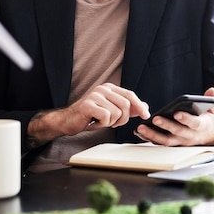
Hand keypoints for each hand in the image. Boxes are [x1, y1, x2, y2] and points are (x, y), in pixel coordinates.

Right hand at [27, 83, 149, 146]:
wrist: (68, 121)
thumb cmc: (90, 117)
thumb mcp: (111, 111)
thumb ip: (127, 108)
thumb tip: (144, 107)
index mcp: (109, 88)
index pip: (130, 95)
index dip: (139, 106)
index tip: (146, 115)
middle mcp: (103, 89)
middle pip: (126, 104)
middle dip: (123, 118)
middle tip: (114, 123)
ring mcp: (95, 95)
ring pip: (117, 112)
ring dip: (111, 122)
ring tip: (101, 121)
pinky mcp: (88, 105)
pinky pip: (106, 117)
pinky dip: (103, 124)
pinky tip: (95, 122)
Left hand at [134, 87, 213, 145]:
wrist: (210, 135)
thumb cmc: (208, 119)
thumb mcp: (213, 109)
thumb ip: (210, 99)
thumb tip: (211, 90)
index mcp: (201, 126)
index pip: (194, 123)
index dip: (186, 119)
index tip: (177, 113)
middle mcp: (190, 135)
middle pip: (177, 132)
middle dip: (166, 126)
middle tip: (155, 119)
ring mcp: (181, 141)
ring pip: (166, 140)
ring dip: (153, 135)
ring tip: (141, 128)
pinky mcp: (174, 143)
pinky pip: (160, 143)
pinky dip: (149, 138)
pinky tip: (140, 132)